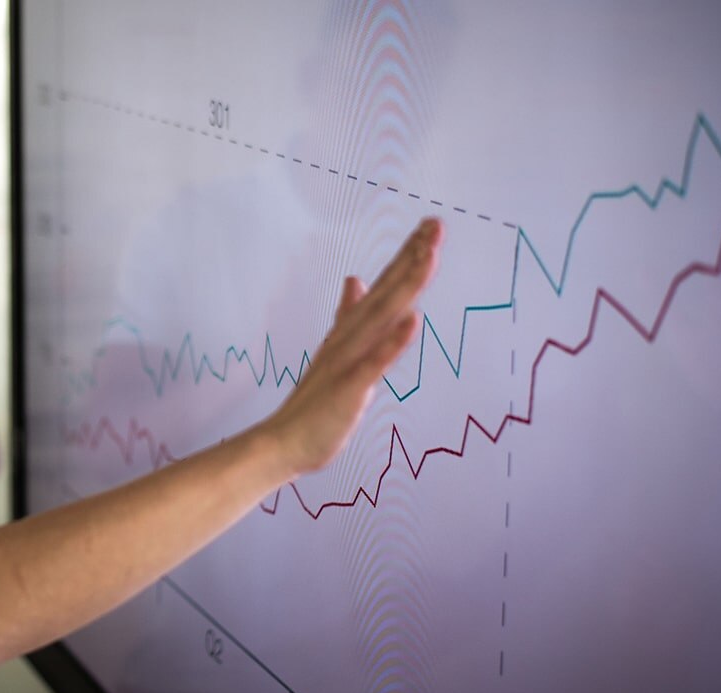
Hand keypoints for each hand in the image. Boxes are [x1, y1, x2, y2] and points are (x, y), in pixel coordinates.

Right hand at [260, 217, 441, 475]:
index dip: (408, 255)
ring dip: (406, 285)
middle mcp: (351, 337)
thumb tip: (356, 279)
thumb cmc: (315, 401)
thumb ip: (348, 313)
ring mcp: (349, 359)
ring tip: (428, 255)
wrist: (284, 439)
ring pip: (383, 317)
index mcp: (352, 330)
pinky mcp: (350, 386)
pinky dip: (393, 341)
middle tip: (436, 224)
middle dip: (413, 257)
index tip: (431, 225)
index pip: (385, 285)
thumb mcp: (337, 350)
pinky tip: (413, 320)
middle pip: (388, 291)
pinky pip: (374, 362)